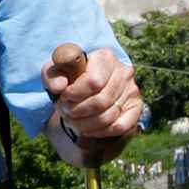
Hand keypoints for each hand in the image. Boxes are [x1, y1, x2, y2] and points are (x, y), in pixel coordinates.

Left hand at [43, 47, 141, 166]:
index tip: (63, 98)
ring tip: (73, 121)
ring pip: (108, 116)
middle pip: (100, 101)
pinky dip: (101, 132)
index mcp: (105, 57)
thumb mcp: (56, 72)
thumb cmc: (70, 78)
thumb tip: (60, 87)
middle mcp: (123, 72)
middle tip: (66, 112)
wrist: (86, 88)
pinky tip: (89, 129)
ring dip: (85, 124)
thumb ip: (53, 76)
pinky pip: (120, 126)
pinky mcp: (136, 107)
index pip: (93, 82)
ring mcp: (132, 90)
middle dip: (77, 111)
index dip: (75, 95)